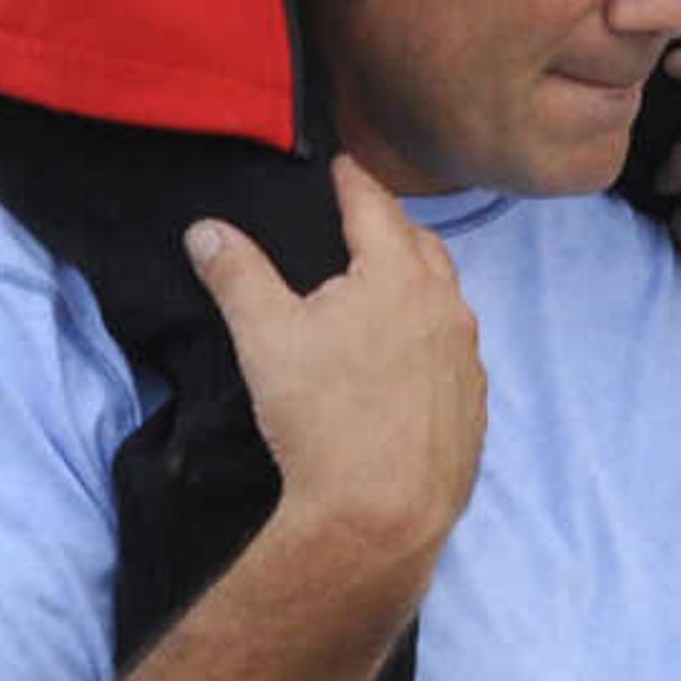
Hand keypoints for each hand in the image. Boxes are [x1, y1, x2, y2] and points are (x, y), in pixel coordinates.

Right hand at [184, 158, 487, 590]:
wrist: (382, 514)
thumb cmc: (322, 418)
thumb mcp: (265, 337)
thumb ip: (236, 274)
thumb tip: (206, 231)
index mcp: (396, 275)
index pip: (374, 206)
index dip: (352, 181)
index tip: (341, 166)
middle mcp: (444, 305)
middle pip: (419, 244)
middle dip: (390, 224)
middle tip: (362, 217)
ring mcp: (466, 356)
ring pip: (444, 297)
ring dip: (417, 279)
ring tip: (385, 282)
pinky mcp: (473, 403)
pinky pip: (454, 350)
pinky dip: (431, 335)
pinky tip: (407, 354)